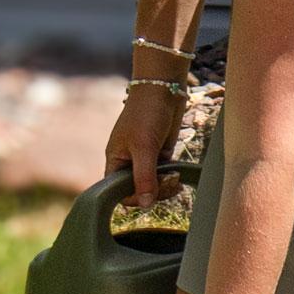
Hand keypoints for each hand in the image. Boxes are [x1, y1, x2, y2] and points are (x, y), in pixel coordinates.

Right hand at [107, 79, 183, 203]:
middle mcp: (128, 162)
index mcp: (115, 161)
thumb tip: (146, 205)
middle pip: (138, 191)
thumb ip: (145, 177)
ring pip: (154, 185)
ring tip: (175, 177)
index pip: (118, 193)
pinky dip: (171, 178)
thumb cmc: (147, 114)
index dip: (134, 198)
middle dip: (154, 191)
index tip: (151, 193)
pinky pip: (164, 174)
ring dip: (165, 186)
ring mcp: (145, 158)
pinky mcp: (161, 153)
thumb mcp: (144, 147)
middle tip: (169, 181)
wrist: (164, 89)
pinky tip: (179, 175)